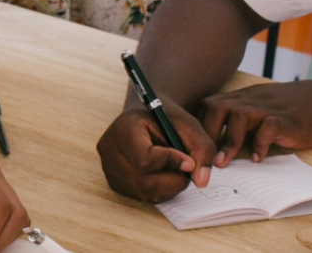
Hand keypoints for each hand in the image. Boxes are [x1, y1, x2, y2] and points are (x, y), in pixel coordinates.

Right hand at [96, 102, 215, 202]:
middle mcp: (110, 149)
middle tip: (188, 169)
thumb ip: (202, 149)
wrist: (148, 116)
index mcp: (124, 128)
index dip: (171, 163)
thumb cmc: (168, 118)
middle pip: (145, 181)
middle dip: (173, 179)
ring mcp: (109, 168)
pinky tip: (165, 174)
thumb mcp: (189, 124)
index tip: (190, 161)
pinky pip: (142, 196)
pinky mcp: (115, 182)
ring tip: (177, 169)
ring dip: (169, 186)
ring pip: (145, 192)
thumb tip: (201, 182)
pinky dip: (160, 190)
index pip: (145, 159)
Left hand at [199, 81, 311, 165]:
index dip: (197, 126)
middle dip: (205, 134)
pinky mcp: (288, 120)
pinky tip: (258, 159)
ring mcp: (269, 108)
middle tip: (202, 161)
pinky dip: (260, 143)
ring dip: (227, 140)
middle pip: (216, 107)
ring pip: (239, 114)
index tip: (192, 149)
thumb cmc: (293, 110)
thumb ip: (242, 122)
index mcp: (243, 98)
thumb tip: (217, 148)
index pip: (208, 105)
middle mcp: (252, 100)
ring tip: (223, 163)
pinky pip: (269, 127)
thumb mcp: (262, 110)